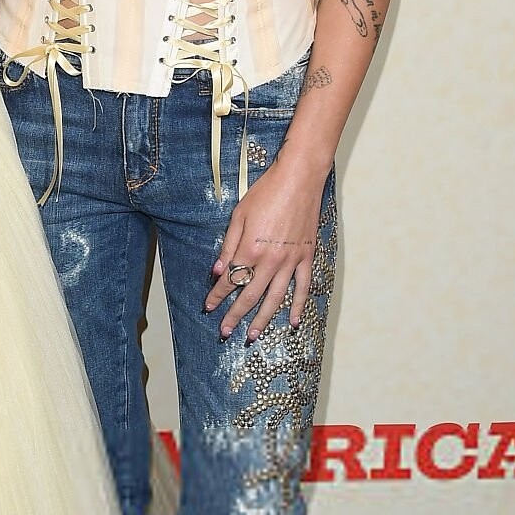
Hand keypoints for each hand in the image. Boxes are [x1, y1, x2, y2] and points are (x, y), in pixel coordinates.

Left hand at [205, 154, 326, 339]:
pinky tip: (293, 322)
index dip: (217, 295)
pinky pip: (303, 287)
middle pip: (249, 295)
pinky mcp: (306, 257)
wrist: (299, 179)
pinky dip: (298, 306)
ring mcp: (291, 261)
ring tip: (253, 335)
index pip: (229, 280)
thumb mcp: (238, 216)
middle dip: (235, 315)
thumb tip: (218, 271)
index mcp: (250, 250)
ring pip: (275, 298)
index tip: (208, 306)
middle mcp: (270, 261)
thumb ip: (228, 246)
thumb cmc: (266, 193)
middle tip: (225, 331)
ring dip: (263, 319)